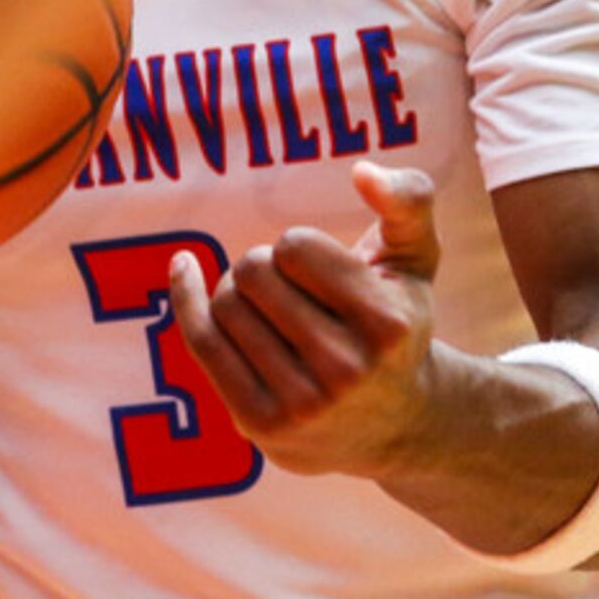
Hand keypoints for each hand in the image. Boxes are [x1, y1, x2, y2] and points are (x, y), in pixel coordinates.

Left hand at [168, 159, 441, 477]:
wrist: (394, 426)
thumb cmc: (395, 325)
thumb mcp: (415, 262)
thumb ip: (408, 201)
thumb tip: (362, 171)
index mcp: (387, 324)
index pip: (293, 246)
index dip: (297, 249)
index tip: (318, 272)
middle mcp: (348, 369)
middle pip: (252, 272)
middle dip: (262, 268)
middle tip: (288, 292)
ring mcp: (303, 403)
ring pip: (224, 303)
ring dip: (236, 292)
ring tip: (269, 312)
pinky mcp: (261, 423)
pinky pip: (200, 341)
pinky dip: (185, 297)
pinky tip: (183, 268)